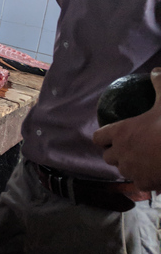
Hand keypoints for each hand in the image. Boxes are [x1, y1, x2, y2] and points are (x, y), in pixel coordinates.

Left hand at [93, 68, 160, 190]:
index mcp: (120, 132)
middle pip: (108, 157)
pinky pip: (140, 183)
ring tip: (141, 163)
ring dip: (129, 167)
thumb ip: (159, 85)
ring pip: (123, 171)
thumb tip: (157, 70)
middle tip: (127, 150)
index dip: (103, 138)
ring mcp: (132, 169)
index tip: (109, 137)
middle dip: (115, 154)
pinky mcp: (145, 183)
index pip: (98, 137)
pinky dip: (145, 180)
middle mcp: (121, 152)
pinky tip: (155, 176)